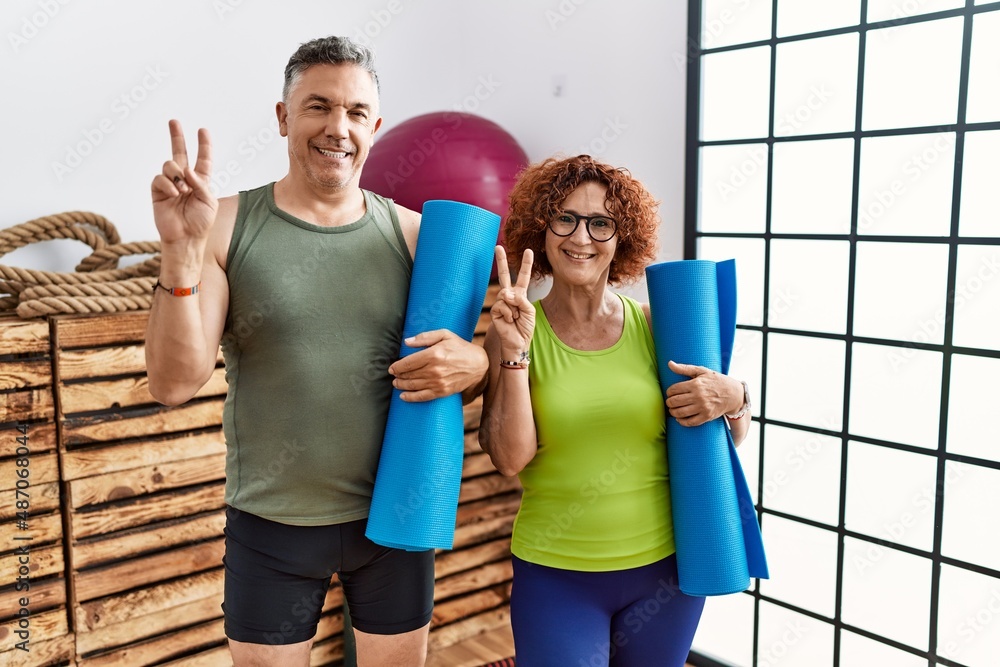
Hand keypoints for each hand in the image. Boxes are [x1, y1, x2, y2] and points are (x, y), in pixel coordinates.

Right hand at [150, 120, 217, 245]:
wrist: (185, 238)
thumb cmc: (200, 222)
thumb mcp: (209, 201)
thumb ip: (200, 183)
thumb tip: (186, 169)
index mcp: (200, 181)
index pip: (203, 159)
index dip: (203, 145)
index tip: (202, 130)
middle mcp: (184, 179)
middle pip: (179, 153)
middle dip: (177, 136)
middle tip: (173, 121)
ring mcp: (170, 184)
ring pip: (169, 164)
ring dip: (177, 174)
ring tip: (183, 190)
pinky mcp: (157, 191)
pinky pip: (159, 178)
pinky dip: (167, 184)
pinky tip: (174, 194)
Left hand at [388, 330, 488, 401]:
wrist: (479, 365)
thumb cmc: (461, 348)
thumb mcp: (445, 335)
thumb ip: (425, 337)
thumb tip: (407, 342)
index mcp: (433, 354)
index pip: (408, 362)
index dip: (397, 366)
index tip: (392, 368)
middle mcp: (434, 369)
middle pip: (409, 374)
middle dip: (398, 375)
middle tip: (394, 375)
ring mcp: (438, 382)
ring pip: (413, 385)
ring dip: (402, 385)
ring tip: (396, 383)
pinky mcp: (442, 391)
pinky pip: (423, 396)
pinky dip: (411, 397)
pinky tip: (403, 396)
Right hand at [490, 246, 534, 357]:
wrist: (518, 342)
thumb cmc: (525, 328)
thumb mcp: (529, 311)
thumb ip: (520, 299)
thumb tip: (506, 293)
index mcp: (521, 294)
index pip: (524, 276)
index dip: (526, 264)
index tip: (528, 251)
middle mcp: (510, 296)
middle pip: (505, 275)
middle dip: (501, 261)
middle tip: (498, 247)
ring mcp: (501, 302)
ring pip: (506, 295)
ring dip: (514, 308)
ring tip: (516, 318)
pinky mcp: (495, 310)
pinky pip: (502, 305)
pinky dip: (509, 314)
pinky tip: (510, 321)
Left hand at [665, 360, 743, 426]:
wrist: (734, 394)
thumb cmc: (716, 381)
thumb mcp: (702, 371)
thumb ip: (685, 368)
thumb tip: (670, 363)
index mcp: (696, 384)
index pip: (674, 389)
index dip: (669, 392)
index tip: (670, 393)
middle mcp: (699, 396)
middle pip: (674, 402)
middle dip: (669, 402)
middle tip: (670, 402)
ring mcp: (703, 407)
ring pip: (680, 413)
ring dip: (673, 412)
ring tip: (673, 410)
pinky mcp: (707, 416)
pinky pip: (690, 422)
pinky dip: (681, 422)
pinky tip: (679, 418)